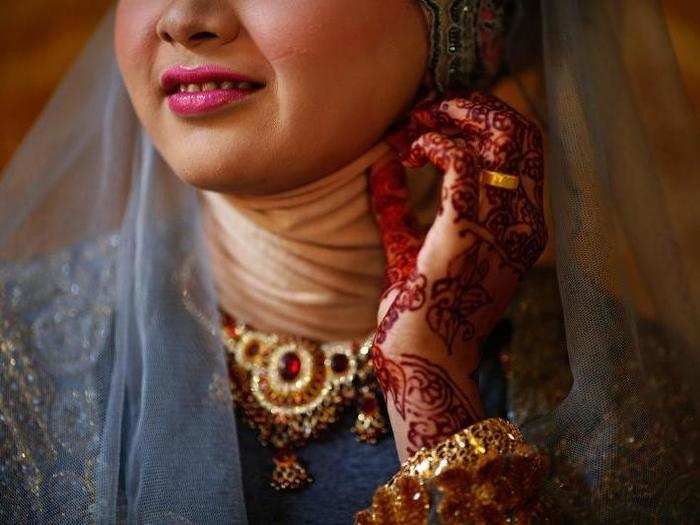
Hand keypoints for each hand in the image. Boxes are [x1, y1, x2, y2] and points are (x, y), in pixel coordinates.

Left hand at [369, 91, 546, 459]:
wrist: (420, 357)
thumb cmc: (418, 312)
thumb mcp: (413, 250)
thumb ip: (402, 209)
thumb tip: (383, 167)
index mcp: (520, 227)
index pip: (527, 151)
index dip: (488, 121)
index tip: (441, 118)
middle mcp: (523, 222)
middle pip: (524, 133)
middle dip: (478, 106)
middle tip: (432, 106)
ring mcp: (501, 225)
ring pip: (501, 135)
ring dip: (455, 116)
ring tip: (416, 122)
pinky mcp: (466, 228)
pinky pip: (461, 160)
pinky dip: (434, 142)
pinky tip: (408, 151)